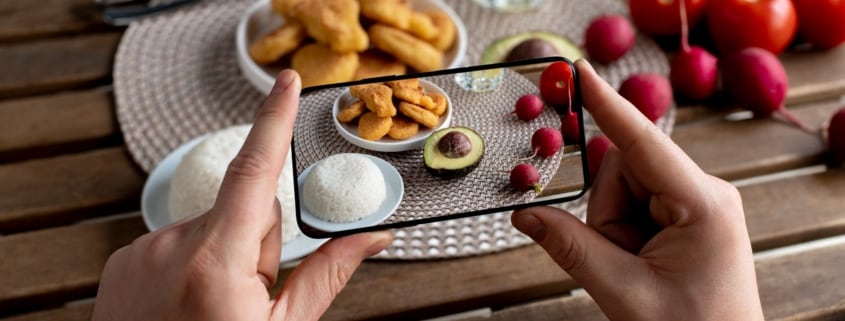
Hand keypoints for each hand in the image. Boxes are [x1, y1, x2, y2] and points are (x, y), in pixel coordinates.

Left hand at [92, 70, 392, 320]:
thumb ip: (326, 276)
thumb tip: (370, 239)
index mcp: (217, 265)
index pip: (255, 173)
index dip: (275, 120)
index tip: (287, 83)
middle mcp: (171, 249)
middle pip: (242, 211)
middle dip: (258, 242)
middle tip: (251, 294)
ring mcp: (141, 254)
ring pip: (208, 227)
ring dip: (222, 255)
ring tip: (213, 305)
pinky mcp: (122, 262)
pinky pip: (174, 241)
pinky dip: (189, 263)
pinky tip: (186, 303)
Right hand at [512, 60, 763, 320]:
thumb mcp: (624, 292)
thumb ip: (571, 247)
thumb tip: (526, 214)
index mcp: (702, 204)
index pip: (643, 143)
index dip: (608, 106)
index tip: (581, 74)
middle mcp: (705, 194)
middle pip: (625, 170)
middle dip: (607, 212)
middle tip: (619, 258)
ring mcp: (697, 204)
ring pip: (625, 189)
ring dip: (614, 227)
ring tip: (634, 267)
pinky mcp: (688, 216)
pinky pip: (636, 205)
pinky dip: (623, 231)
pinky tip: (639, 261)